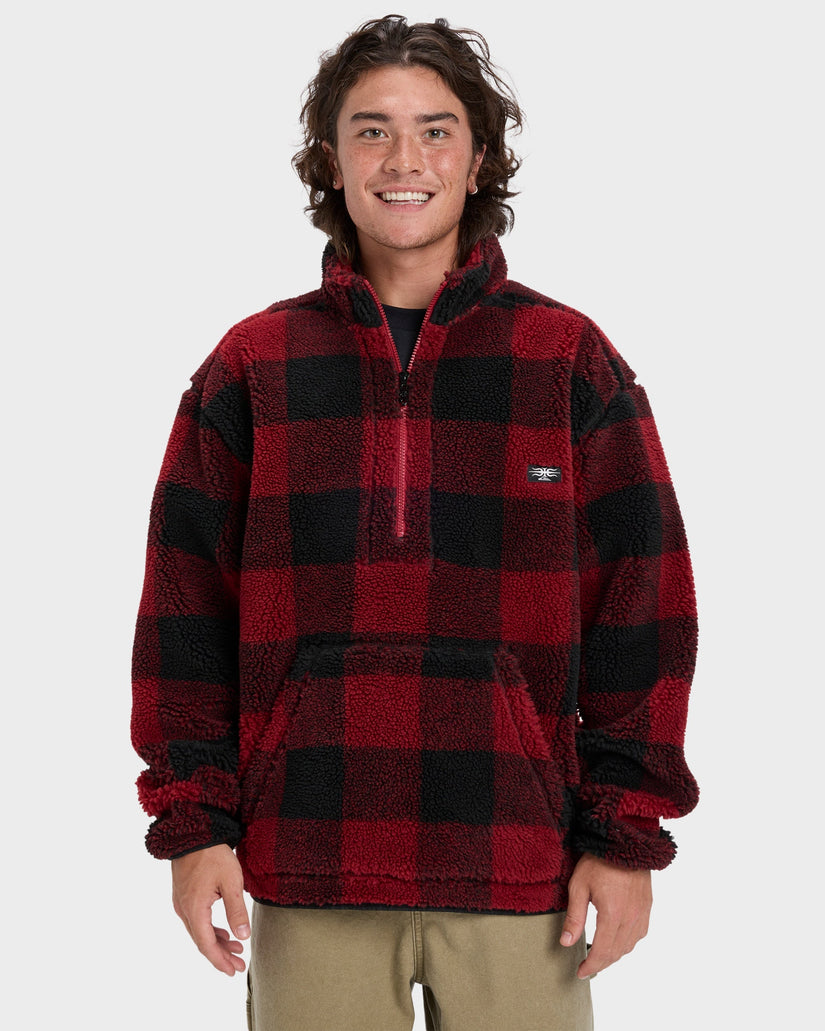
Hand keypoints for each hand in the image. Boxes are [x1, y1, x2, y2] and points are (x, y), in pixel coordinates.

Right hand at [171, 844, 250, 975]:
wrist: (193, 832)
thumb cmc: (213, 854)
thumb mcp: (231, 881)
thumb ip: (237, 911)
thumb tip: (242, 937)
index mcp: (194, 910)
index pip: (206, 944)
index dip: (219, 961)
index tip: (232, 971)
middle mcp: (184, 910)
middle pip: (202, 941)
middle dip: (220, 955)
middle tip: (238, 965)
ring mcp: (182, 903)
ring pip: (199, 931)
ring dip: (217, 942)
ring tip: (236, 949)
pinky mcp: (184, 895)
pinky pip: (196, 920)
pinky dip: (210, 929)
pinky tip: (223, 932)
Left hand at [560, 853, 651, 979]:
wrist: (625, 841)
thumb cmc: (599, 860)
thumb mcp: (579, 885)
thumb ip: (574, 917)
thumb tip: (566, 943)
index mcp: (612, 915)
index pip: (602, 952)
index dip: (591, 966)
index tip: (580, 972)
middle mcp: (631, 918)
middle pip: (616, 953)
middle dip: (600, 963)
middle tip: (586, 967)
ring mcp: (642, 913)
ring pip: (629, 946)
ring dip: (614, 955)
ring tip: (598, 955)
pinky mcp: (647, 907)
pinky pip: (639, 934)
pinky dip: (627, 943)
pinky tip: (616, 939)